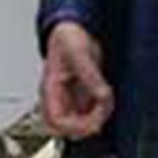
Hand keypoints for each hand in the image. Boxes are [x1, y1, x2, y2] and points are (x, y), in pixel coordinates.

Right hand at [41, 22, 113, 138]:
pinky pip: (89, 115)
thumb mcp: (79, 52)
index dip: (75, 126)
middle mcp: (58, 98)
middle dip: (87, 125)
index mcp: (50, 89)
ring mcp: (68, 99)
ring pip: (79, 124)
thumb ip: (90, 75)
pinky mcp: (80, 97)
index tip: (94, 120)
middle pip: (66, 129)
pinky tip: (107, 99)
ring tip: (107, 101)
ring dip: (96, 118)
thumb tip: (102, 96)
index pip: (56, 120)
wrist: (73, 28)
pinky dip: (100, 111)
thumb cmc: (68, 37)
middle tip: (104, 110)